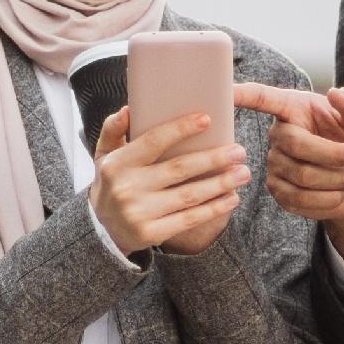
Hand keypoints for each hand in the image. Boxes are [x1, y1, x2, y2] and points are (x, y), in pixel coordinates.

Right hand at [88, 103, 245, 256]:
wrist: (100, 231)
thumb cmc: (111, 184)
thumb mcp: (103, 156)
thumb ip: (112, 131)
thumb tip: (129, 109)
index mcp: (118, 164)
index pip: (153, 141)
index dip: (181, 129)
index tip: (207, 119)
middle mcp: (128, 188)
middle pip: (179, 169)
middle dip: (213, 159)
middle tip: (239, 151)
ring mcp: (139, 213)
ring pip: (189, 195)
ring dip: (220, 184)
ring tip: (242, 173)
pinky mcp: (151, 233)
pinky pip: (189, 219)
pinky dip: (214, 208)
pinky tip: (232, 198)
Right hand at [244, 81, 343, 271]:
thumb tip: (337, 93)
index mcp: (294, 108)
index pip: (265, 99)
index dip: (245, 95)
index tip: (228, 91)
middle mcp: (279, 134)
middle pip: (297, 145)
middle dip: (335, 154)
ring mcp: (276, 165)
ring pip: (303, 176)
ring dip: (338, 178)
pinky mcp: (280, 192)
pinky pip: (301, 199)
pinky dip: (330, 198)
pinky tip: (341, 191)